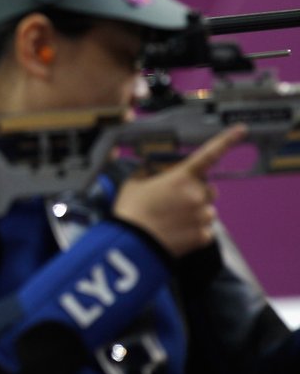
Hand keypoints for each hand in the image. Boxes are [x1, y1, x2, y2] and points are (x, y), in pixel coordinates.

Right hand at [114, 124, 245, 257]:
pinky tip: (176, 231)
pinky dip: (194, 229)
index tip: (241, 130)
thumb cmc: (131, 212)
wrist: (132, 244)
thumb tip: (153, 170)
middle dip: (196, 190)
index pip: (209, 154)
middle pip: (208, 187)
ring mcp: (202, 216)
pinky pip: (205, 229)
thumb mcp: (134, 183)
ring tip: (172, 218)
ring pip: (207, 209)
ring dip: (195, 210)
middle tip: (175, 199)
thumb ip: (149, 173)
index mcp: (181, 177)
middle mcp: (197, 195)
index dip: (227, 140)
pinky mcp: (203, 236)